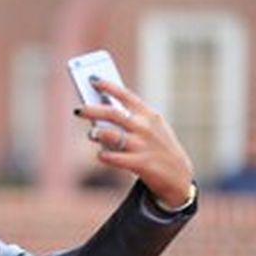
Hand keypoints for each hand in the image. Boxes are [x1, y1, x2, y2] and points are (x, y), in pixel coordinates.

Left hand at [74, 78, 193, 207]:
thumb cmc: (157, 148)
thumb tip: (98, 116)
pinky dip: (104, 155)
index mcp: (149, 115)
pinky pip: (114, 158)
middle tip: (77, 110)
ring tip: (91, 133)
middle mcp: (145, 127)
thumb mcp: (151, 128)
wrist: (178, 176)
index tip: (92, 79)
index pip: (126, 95)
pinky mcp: (140, 164)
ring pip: (111, 135)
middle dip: (92, 110)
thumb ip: (129, 120)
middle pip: (112, 113)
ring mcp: (142, 145)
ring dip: (97, 133)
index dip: (108, 86)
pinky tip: (101, 154)